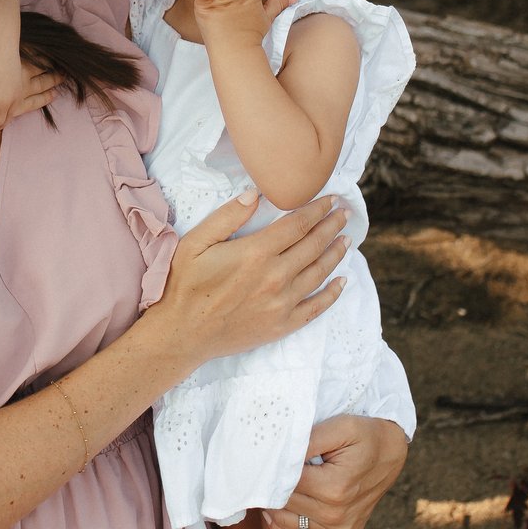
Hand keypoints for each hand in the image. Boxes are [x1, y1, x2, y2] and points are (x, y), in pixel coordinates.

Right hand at [149, 191, 349, 366]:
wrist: (181, 334)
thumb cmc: (184, 285)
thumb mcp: (195, 243)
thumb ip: (227, 217)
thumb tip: (255, 194)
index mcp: (256, 252)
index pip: (298, 224)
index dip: (317, 209)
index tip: (331, 199)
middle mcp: (275, 276)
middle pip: (314, 245)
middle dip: (332, 226)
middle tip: (345, 214)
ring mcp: (282, 303)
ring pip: (320, 273)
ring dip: (336, 254)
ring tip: (346, 239)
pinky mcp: (282, 325)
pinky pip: (316, 307)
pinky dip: (333, 293)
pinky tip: (341, 282)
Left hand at [264, 415, 407, 528]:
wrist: (390, 452)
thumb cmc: (364, 435)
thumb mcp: (340, 427)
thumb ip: (308, 439)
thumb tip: (279, 454)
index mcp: (334, 488)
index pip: (284, 483)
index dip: (272, 468)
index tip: (266, 457)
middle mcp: (337, 515)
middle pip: (284, 503)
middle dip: (272, 486)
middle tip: (266, 470)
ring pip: (288, 523)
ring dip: (274, 507)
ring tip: (271, 487)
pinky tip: (275, 516)